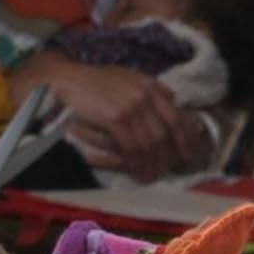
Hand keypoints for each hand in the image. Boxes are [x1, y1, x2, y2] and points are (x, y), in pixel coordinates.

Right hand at [44, 59, 199, 179]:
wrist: (66, 79)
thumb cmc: (94, 81)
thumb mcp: (127, 76)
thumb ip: (150, 87)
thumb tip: (172, 97)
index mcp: (151, 86)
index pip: (176, 116)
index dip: (185, 138)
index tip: (187, 154)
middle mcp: (145, 95)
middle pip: (164, 133)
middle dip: (167, 157)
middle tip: (165, 172)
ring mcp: (131, 106)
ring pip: (149, 142)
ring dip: (150, 163)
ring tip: (149, 177)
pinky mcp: (115, 117)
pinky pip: (131, 145)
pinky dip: (135, 162)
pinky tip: (135, 171)